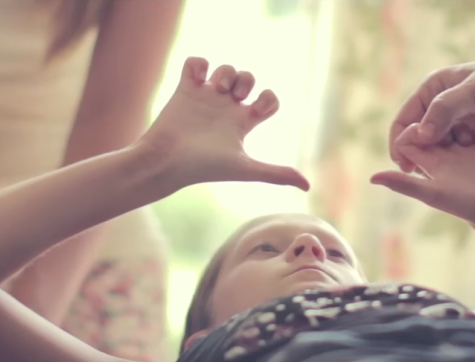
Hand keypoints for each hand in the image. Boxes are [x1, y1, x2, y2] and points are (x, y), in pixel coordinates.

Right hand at [141, 57, 308, 189]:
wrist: (167, 162)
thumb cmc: (205, 168)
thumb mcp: (245, 168)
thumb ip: (276, 174)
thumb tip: (307, 186)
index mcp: (242, 124)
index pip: (266, 101)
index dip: (269, 98)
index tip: (259, 108)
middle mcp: (226, 110)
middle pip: (247, 80)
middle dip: (247, 80)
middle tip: (238, 96)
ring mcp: (205, 99)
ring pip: (224, 69)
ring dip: (227, 72)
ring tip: (218, 88)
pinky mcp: (184, 90)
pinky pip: (195, 63)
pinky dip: (199, 64)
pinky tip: (198, 79)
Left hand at [373, 124, 474, 227]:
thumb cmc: (466, 204)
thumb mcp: (432, 193)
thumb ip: (403, 184)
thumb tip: (371, 178)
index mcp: (428, 163)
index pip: (409, 139)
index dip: (414, 131)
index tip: (428, 133)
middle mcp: (443, 156)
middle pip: (432, 129)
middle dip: (440, 122)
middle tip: (455, 134)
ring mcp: (464, 152)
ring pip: (454, 126)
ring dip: (461, 125)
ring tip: (471, 141)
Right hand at [389, 56, 474, 171]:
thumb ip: (445, 111)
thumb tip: (419, 135)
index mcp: (435, 90)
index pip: (405, 119)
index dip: (400, 141)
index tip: (403, 162)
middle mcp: (444, 109)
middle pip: (418, 139)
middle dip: (419, 155)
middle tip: (422, 172)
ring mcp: (461, 127)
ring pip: (437, 152)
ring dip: (442, 161)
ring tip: (457, 162)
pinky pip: (458, 160)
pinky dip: (460, 166)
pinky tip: (471, 165)